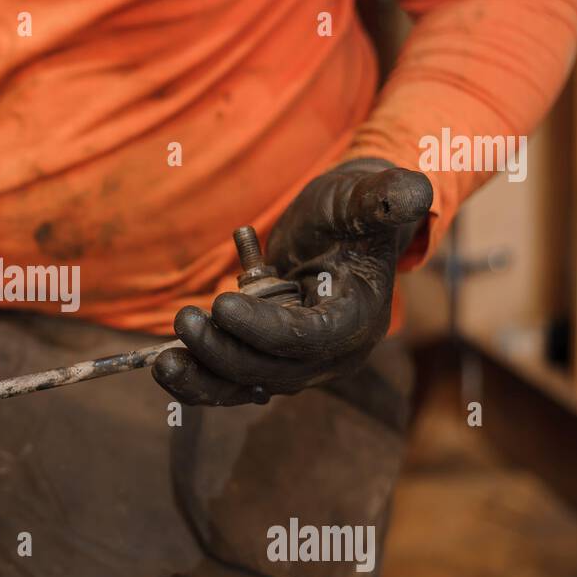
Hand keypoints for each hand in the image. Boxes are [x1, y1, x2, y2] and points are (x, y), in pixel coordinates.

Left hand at [154, 159, 431, 405]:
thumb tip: (413, 192)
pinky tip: (166, 369)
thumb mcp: (371, 197)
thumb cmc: (355, 210)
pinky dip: (199, 380)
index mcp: (359, 318)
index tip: (221, 305)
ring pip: (247, 385)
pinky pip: (231, 383)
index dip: (265, 328)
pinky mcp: (270, 362)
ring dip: (203, 378)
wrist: (341, 231)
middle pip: (272, 369)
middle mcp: (331, 353)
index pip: (309, 338)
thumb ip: (388, 197)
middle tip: (184, 319)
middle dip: (224, 351)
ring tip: (163, 363)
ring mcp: (299, 364)